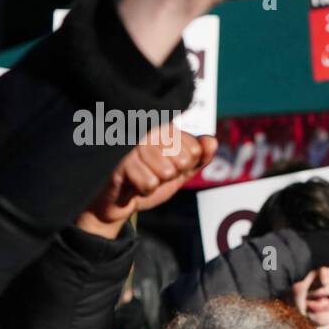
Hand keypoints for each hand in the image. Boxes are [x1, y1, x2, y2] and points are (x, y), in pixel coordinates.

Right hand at [76, 127, 215, 238]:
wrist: (116, 202)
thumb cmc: (147, 180)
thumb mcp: (179, 171)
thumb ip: (198, 157)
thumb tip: (212, 141)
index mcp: (163, 126)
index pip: (195, 148)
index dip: (184, 165)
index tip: (165, 164)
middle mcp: (147, 128)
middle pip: (182, 159)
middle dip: (170, 175)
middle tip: (150, 172)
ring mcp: (131, 141)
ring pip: (167, 171)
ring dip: (155, 182)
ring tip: (139, 176)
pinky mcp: (118, 159)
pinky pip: (150, 182)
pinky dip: (143, 190)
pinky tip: (130, 183)